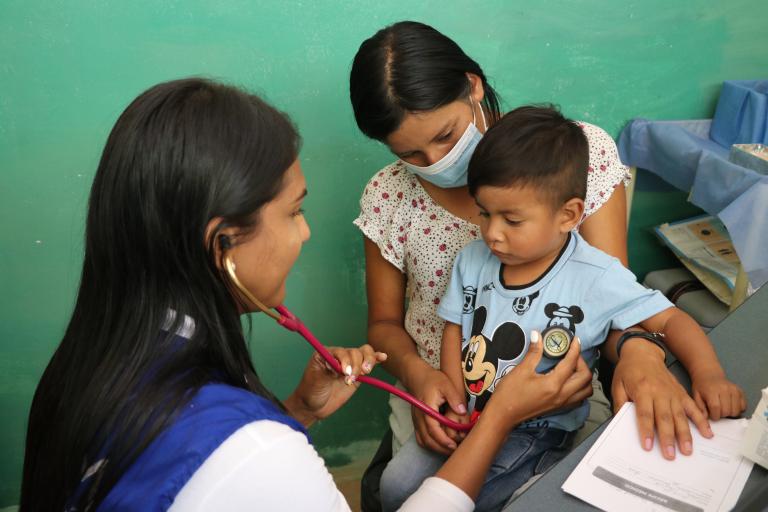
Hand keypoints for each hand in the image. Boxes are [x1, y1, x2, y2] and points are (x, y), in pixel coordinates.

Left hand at [288, 345, 386, 425]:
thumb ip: (327, 369)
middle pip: (355, 352)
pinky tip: (383, 357)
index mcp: (327, 353)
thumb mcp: (315, 379)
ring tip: (365, 372)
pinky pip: (368, 362)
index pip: (342, 351)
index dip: (346, 360)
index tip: (345, 373)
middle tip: (350, 380)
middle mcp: (339, 356)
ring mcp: (350, 364)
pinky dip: (376, 359)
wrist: (313, 406)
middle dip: (356, 365)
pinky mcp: (357, 373)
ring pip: (364, 354)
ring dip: (367, 362)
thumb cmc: (310, 391)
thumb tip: (340, 364)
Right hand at [408, 368, 467, 454]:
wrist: (417, 376)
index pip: (433, 429)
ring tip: (450, 449)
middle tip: (456, 450)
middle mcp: (419, 418)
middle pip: (428, 440)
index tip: (454, 445)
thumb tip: (462, 412)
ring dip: (436, 448)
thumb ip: (454, 398)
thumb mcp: (446, 384)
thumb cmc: (432, 379)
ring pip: (424, 441)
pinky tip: (440, 445)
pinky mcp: (417, 422)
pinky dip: (430, 445)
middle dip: (442, 448)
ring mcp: (416, 421)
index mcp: (427, 409)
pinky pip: (421, 438)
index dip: (443, 440)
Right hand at [487, 331, 592, 426]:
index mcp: (553, 384)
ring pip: (586, 390)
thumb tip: (537, 335)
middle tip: (571, 354)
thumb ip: (534, 352)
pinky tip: (569, 380)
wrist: (503, 414)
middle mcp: (562, 395)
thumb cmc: (510, 392)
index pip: (571, 363)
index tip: (574, 340)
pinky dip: (580, 388)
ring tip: (572, 367)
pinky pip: (579, 398)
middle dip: (582, 362)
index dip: (575, 349)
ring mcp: (562, 403)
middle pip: (585, 377)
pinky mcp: (558, 407)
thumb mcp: (521, 370)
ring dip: (584, 377)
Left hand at [612, 340, 711, 459]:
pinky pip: (693, 408)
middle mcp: (660, 392)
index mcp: (642, 390)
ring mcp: (673, 393)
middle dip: (668, 438)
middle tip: (670, 455)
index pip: (645, 414)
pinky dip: (701, 421)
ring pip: (680, 416)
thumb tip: (621, 422)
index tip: (647, 446)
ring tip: (688, 450)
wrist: (643, 353)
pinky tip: (707, 433)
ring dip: (685, 434)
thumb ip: (620, 403)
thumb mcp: (617, 385)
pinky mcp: (682, 393)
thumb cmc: (629, 371)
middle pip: (665, 418)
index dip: (646, 431)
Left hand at [690, 368, 745, 419]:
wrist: (709, 375)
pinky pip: (743, 406)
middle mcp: (724, 389)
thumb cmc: (702, 386)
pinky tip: (731, 406)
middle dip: (722, 415)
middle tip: (717, 411)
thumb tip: (705, 418)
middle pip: (727, 411)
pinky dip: (738, 409)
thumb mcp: (696, 396)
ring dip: (730, 413)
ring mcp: (734, 390)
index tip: (712, 416)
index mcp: (712, 391)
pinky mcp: (740, 391)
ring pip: (736, 410)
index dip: (714, 416)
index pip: (716, 408)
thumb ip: (700, 407)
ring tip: (724, 409)